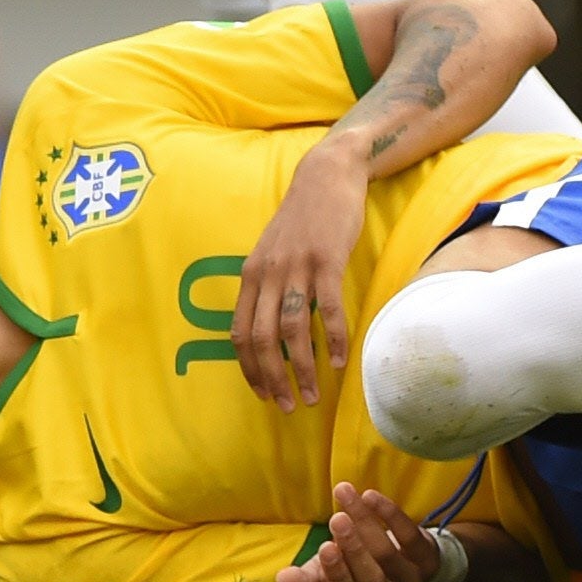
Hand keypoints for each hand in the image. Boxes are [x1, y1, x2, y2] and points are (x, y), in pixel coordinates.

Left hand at [235, 141, 366, 411]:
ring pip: (293, 329)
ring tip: (314, 395)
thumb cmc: (301, 220)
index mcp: (251, 275)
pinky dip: (333, 338)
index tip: (263, 395)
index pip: (240, 333)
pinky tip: (340, 361)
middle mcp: (267, 273)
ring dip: (302, 368)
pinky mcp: (327, 259)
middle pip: (262, 338)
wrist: (326, 175)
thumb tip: (269, 332)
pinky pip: (328, 307)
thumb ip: (267, 287)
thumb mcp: (272, 252)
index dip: (250, 369)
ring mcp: (296, 266)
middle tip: (288, 407)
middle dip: (273, 379)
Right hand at [276, 485, 443, 581]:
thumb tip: (281, 579)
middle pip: (372, 577)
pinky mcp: (427, 556)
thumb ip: (307, 578)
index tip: (324, 548)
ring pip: (388, 552)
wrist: (406, 558)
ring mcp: (411, 578)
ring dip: (365, 521)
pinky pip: (409, 536)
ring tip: (344, 493)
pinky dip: (390, 514)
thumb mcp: (329, 572)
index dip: (337, 573)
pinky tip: (370, 495)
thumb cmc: (357, 565)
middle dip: (354, 548)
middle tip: (338, 520)